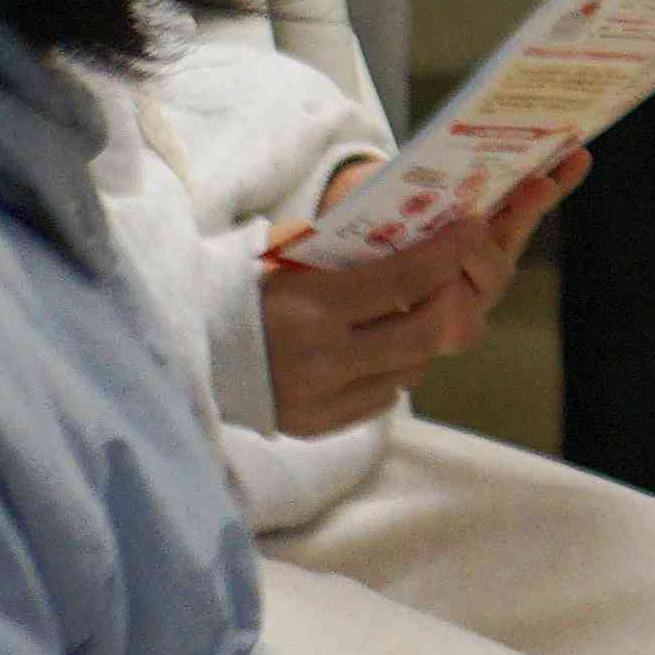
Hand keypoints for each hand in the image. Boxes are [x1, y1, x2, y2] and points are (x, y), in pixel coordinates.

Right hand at [260, 151, 580, 438]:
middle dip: (450, 298)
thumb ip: (343, 248)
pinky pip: (383, 397)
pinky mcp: (317, 425)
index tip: (473, 228)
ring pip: (411, 369)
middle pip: (424, 332)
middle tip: (455, 276)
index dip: (449, 252)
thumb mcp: (283, 255)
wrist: (182, 352)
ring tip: (419, 310)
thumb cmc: (236, 290)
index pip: (406, 279)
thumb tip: (413, 230)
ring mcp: (321, 400)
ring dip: (424, 337)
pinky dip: (394, 369)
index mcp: (311, 307)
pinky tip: (383, 348)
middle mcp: (322, 359)